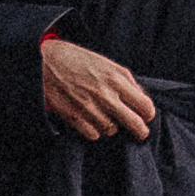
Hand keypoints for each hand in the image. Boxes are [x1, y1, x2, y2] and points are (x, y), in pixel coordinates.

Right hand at [41, 38, 155, 142]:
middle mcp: (105, 95)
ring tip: (104, 116)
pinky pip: (93, 135)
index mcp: (116, 79)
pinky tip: (90, 119)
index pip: (145, 106)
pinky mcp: (74, 118)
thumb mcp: (107, 63)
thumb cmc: (78, 60)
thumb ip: (126, 81)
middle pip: (134, 124)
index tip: (146, 116)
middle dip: (140, 131)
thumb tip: (141, 99)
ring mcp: (89, 108)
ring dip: (111, 126)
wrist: (46, 61)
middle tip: (141, 132)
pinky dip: (94, 130)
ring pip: (112, 131)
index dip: (148, 114)